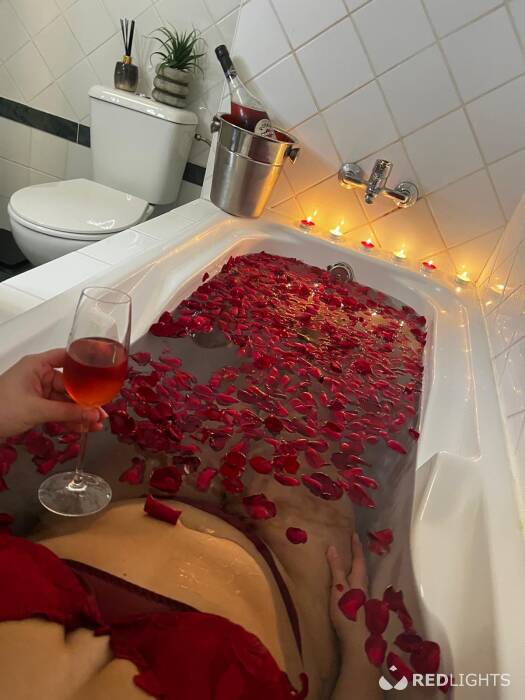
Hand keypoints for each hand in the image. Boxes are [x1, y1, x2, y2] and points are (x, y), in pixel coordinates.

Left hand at [0, 349, 105, 438]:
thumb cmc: (2, 409)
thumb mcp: (37, 409)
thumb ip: (68, 412)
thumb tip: (95, 415)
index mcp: (37, 365)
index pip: (66, 357)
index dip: (85, 363)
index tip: (104, 371)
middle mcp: (39, 375)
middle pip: (70, 384)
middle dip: (87, 398)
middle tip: (103, 411)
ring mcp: (37, 392)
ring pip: (65, 400)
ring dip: (80, 412)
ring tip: (98, 424)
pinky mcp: (35, 407)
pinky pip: (58, 411)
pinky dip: (69, 419)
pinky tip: (83, 428)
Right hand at [327, 533, 368, 653]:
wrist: (357, 641)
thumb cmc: (347, 612)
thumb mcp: (339, 588)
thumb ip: (336, 569)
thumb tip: (333, 547)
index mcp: (359, 580)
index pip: (358, 559)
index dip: (356, 547)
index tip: (354, 534)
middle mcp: (363, 587)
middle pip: (361, 568)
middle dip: (357, 556)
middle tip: (353, 545)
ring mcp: (362, 599)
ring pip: (360, 578)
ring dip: (355, 568)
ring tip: (349, 562)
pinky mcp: (358, 608)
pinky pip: (356, 587)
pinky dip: (352, 579)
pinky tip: (348, 586)